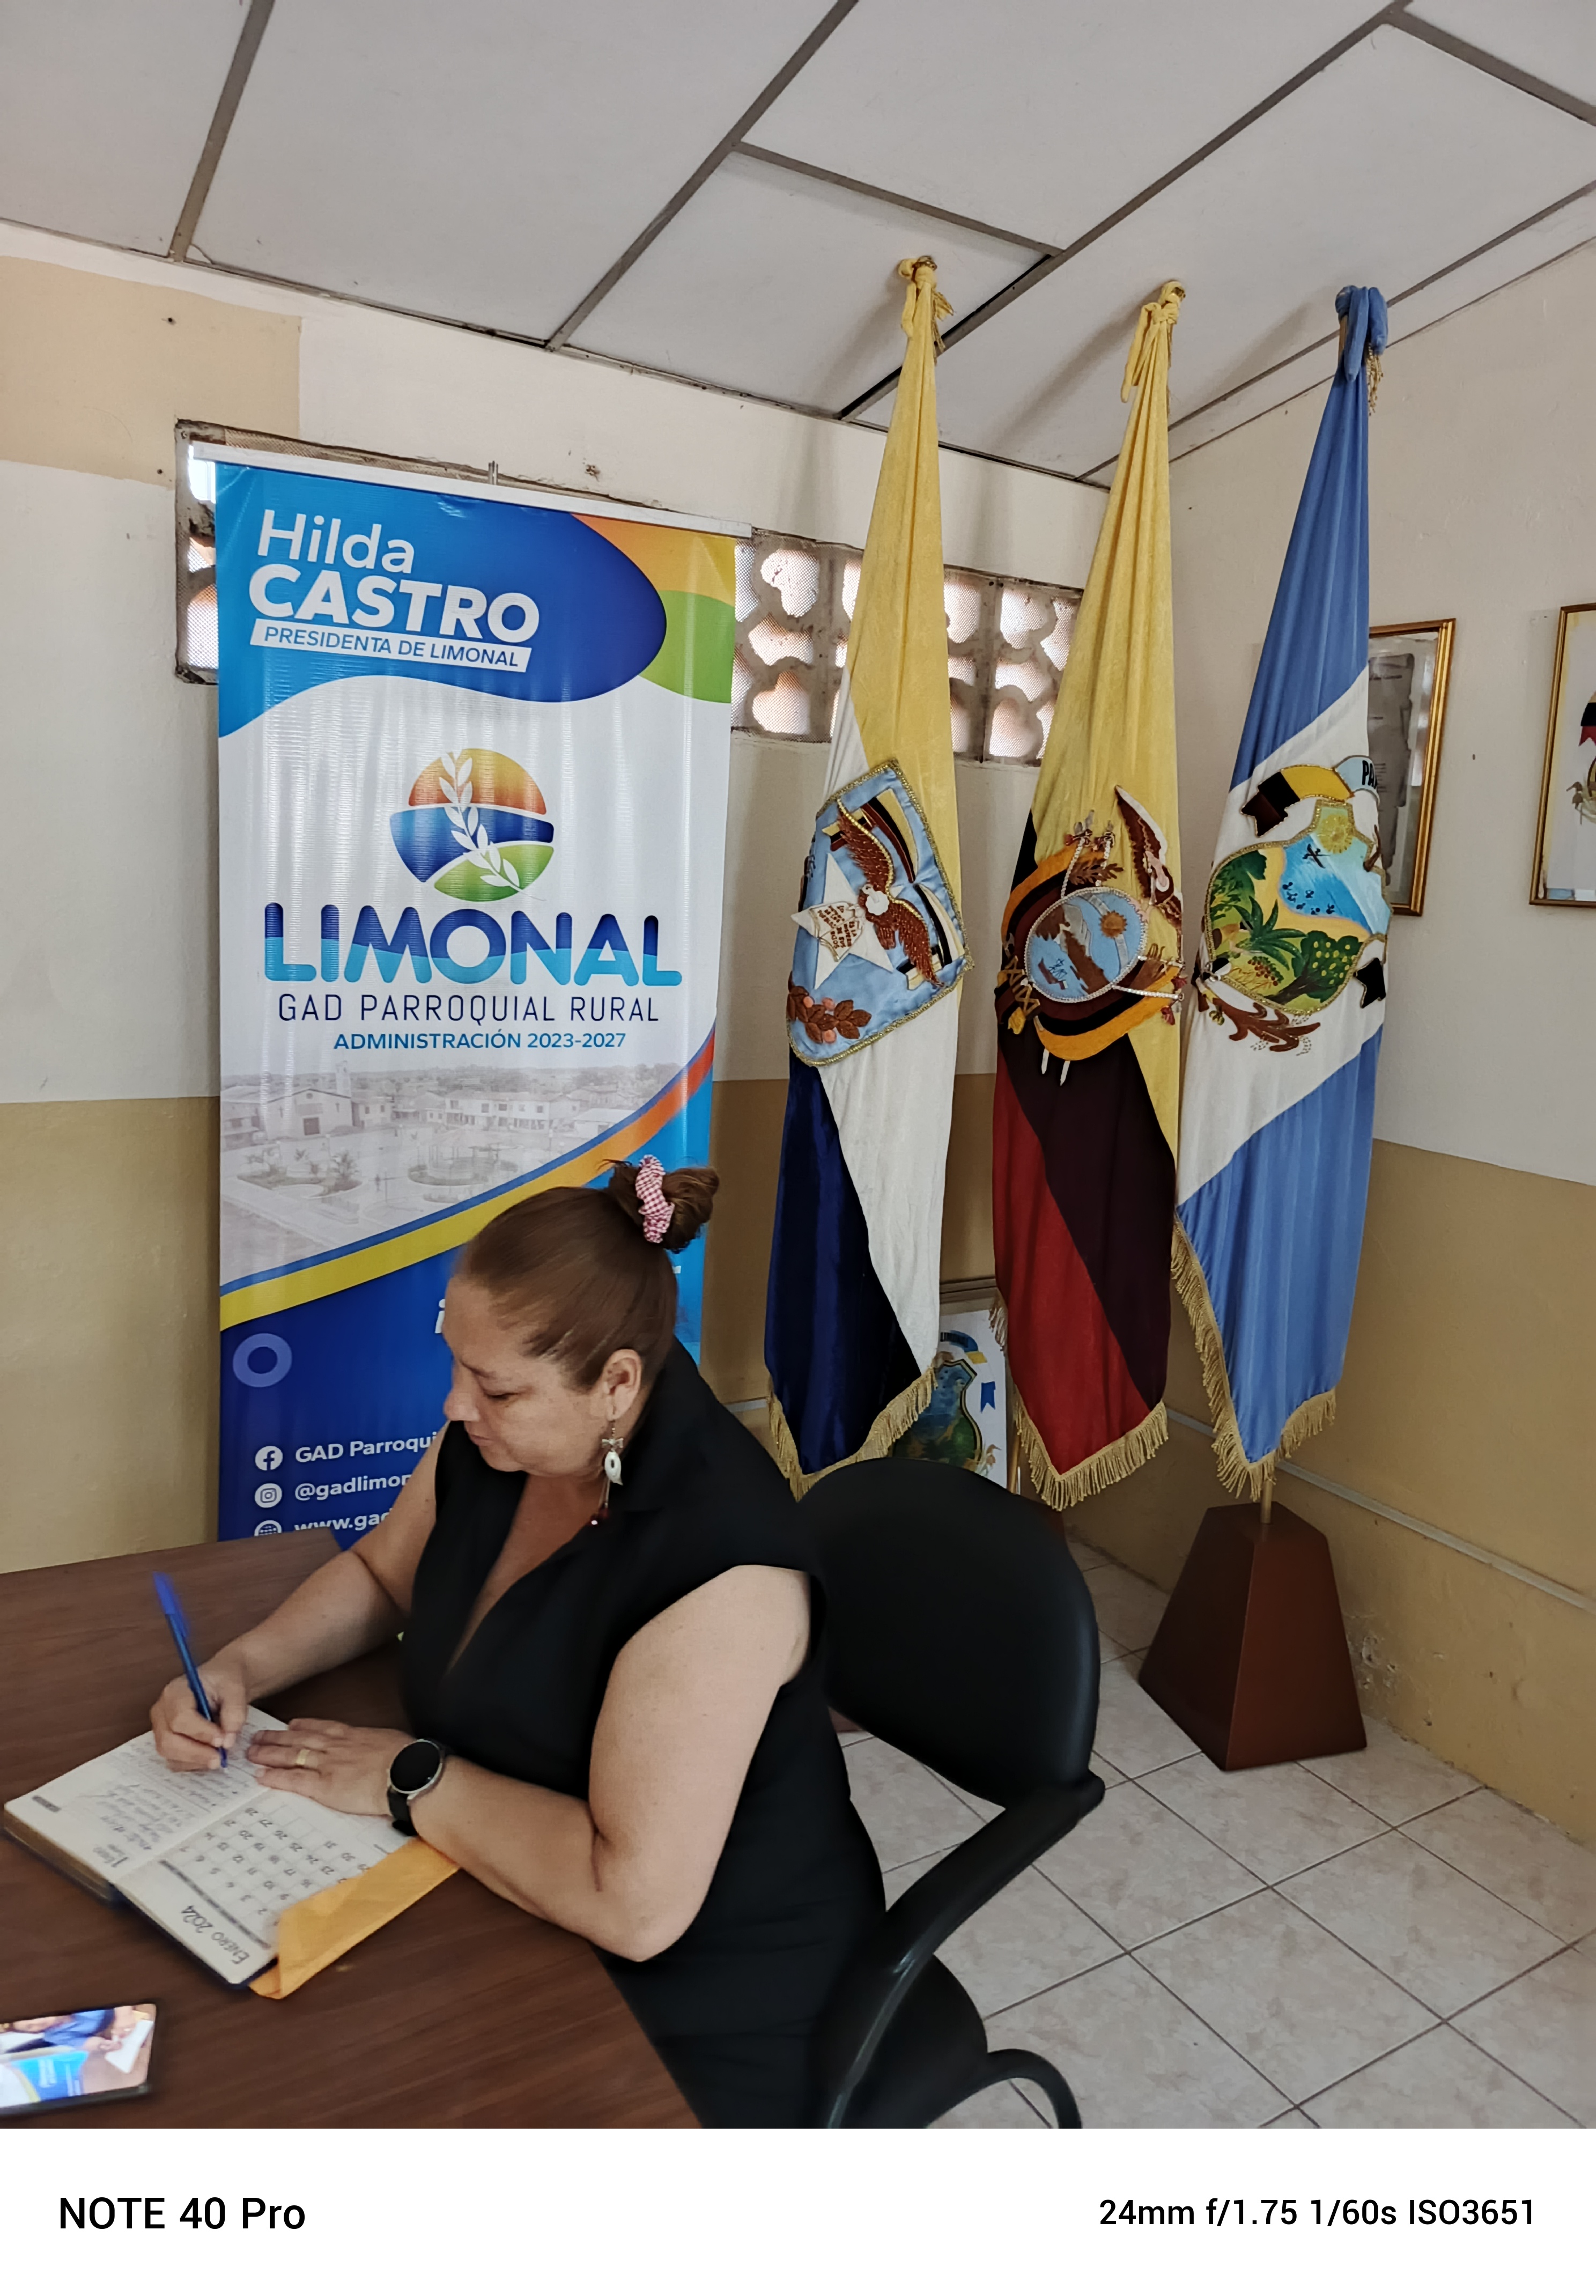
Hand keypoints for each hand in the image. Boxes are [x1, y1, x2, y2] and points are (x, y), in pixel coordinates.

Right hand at [151, 1657, 249, 1770]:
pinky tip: (209, 1757)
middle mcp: (162, 1711)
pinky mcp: (167, 1741)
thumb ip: (234, 1712)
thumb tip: (227, 1741)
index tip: (222, 1740)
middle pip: (168, 1740)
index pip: (180, 1718)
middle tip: (220, 1758)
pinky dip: (192, 1763)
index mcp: (175, 1692)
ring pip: (169, 1754)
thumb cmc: (225, 1682)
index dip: (200, 1733)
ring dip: (195, 1761)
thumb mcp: (235, 1688)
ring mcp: (161, 1728)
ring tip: (218, 1757)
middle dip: (195, 1753)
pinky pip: (174, 1760)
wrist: (222, 1684)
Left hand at [246, 1720, 412, 1818]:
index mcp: (353, 1735)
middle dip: (277, 1738)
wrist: (407, 1773)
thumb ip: (378, 1744)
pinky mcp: (324, 1786)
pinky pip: (294, 1780)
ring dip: (269, 1753)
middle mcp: (336, 1746)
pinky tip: (261, 1776)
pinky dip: (276, 1777)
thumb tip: (381, 1748)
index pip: (321, 1727)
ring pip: (292, 1755)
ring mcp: (328, 1765)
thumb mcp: (392, 1741)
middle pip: (300, 1739)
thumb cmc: (407, 1759)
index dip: (303, 1726)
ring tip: (252, 1752)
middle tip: (258, 1736)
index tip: (290, 1724)